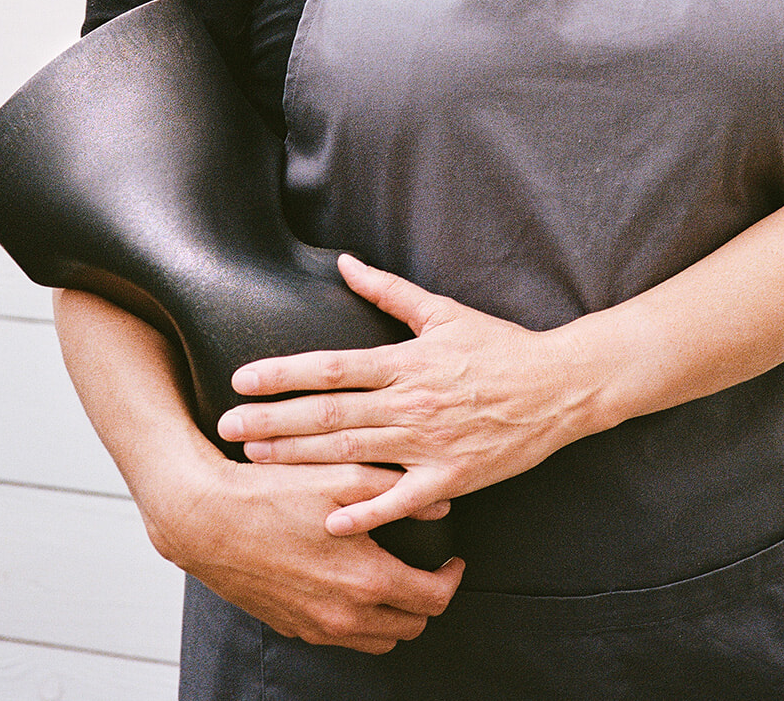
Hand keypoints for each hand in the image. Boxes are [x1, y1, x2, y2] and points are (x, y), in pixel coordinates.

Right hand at [143, 450, 463, 652]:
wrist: (207, 520)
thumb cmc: (272, 493)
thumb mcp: (341, 476)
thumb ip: (394, 491)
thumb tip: (441, 503)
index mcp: (365, 579)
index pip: (432, 599)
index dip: (451, 579)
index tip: (451, 560)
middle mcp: (343, 614)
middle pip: (411, 627)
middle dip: (427, 599)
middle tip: (427, 568)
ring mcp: (315, 627)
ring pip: (378, 640)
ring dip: (394, 615)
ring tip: (393, 578)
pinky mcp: (291, 627)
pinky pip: (341, 638)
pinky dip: (358, 619)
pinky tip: (350, 582)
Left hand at [217, 255, 583, 536]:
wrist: (558, 387)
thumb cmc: (499, 345)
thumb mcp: (443, 311)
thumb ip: (388, 291)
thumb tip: (344, 263)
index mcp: (406, 361)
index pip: (332, 367)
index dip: (283, 373)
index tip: (241, 379)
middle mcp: (411, 403)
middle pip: (329, 413)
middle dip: (273, 420)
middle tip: (225, 428)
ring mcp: (430, 443)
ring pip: (353, 453)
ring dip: (300, 458)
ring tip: (255, 461)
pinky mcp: (452, 477)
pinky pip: (401, 499)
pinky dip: (365, 510)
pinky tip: (328, 520)